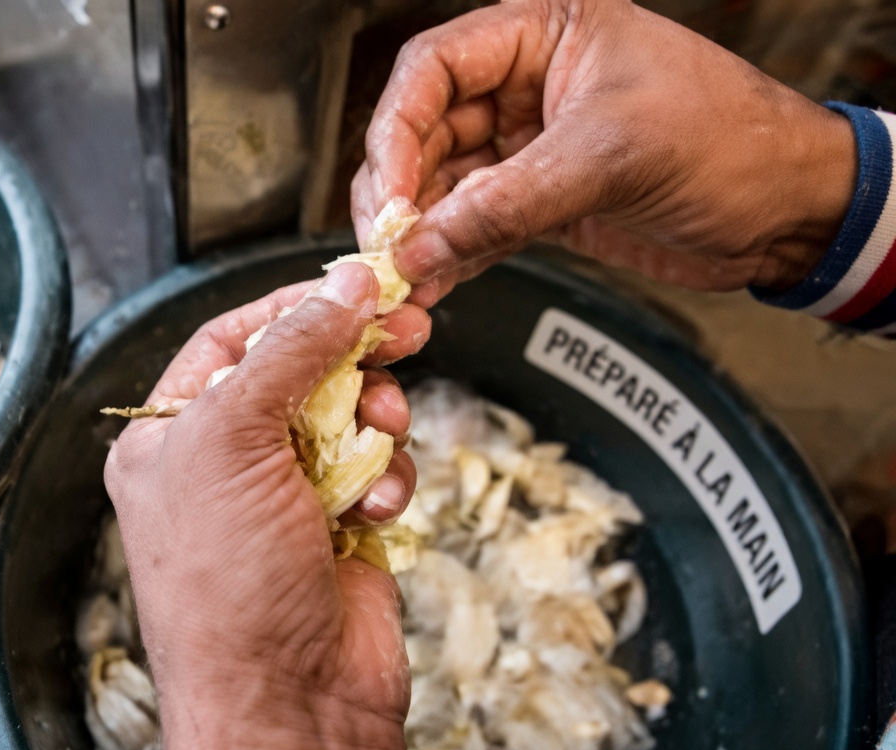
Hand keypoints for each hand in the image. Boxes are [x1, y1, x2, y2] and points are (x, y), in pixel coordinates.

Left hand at [104, 263, 414, 749]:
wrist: (288, 701)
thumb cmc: (226, 589)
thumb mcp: (235, 441)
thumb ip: (289, 351)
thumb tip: (339, 287)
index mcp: (170, 437)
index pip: (230, 339)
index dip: (291, 307)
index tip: (350, 286)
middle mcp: (223, 463)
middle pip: (301, 370)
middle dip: (352, 354)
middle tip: (406, 329)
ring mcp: (283, 496)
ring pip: (350, 415)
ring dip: (375, 421)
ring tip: (382, 437)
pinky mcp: (338, 527)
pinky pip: (378, 468)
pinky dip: (387, 479)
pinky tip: (375, 508)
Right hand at [352, 0, 856, 305]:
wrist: (790, 210)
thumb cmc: (731, 142)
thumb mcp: (610, 158)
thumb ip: (506, 204)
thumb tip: (421, 247)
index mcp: (543, 34)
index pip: (433, 68)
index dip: (398, 130)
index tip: (392, 193)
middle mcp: (526, 85)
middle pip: (425, 131)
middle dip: (402, 191)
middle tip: (388, 245)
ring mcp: (531, 146)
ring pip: (444, 186)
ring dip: (421, 235)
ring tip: (405, 280)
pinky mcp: (541, 201)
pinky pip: (475, 226)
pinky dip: (452, 258)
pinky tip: (434, 285)